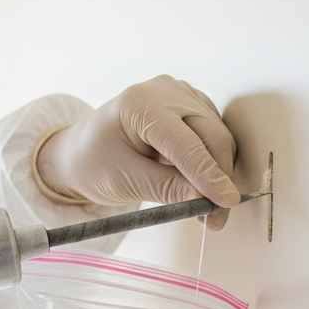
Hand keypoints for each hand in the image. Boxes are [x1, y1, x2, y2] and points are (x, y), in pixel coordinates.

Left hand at [36, 75, 239, 227]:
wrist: (82, 151)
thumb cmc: (94, 163)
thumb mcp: (124, 181)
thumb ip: (167, 188)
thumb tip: (208, 199)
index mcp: (139, 104)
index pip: (185, 143)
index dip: (209, 175)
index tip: (226, 201)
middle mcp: (164, 90)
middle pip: (211, 136)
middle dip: (218, 179)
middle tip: (216, 218)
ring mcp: (180, 94)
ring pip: (218, 138)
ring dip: (217, 174)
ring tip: (201, 207)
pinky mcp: (191, 105)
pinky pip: (213, 136)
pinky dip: (212, 163)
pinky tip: (196, 184)